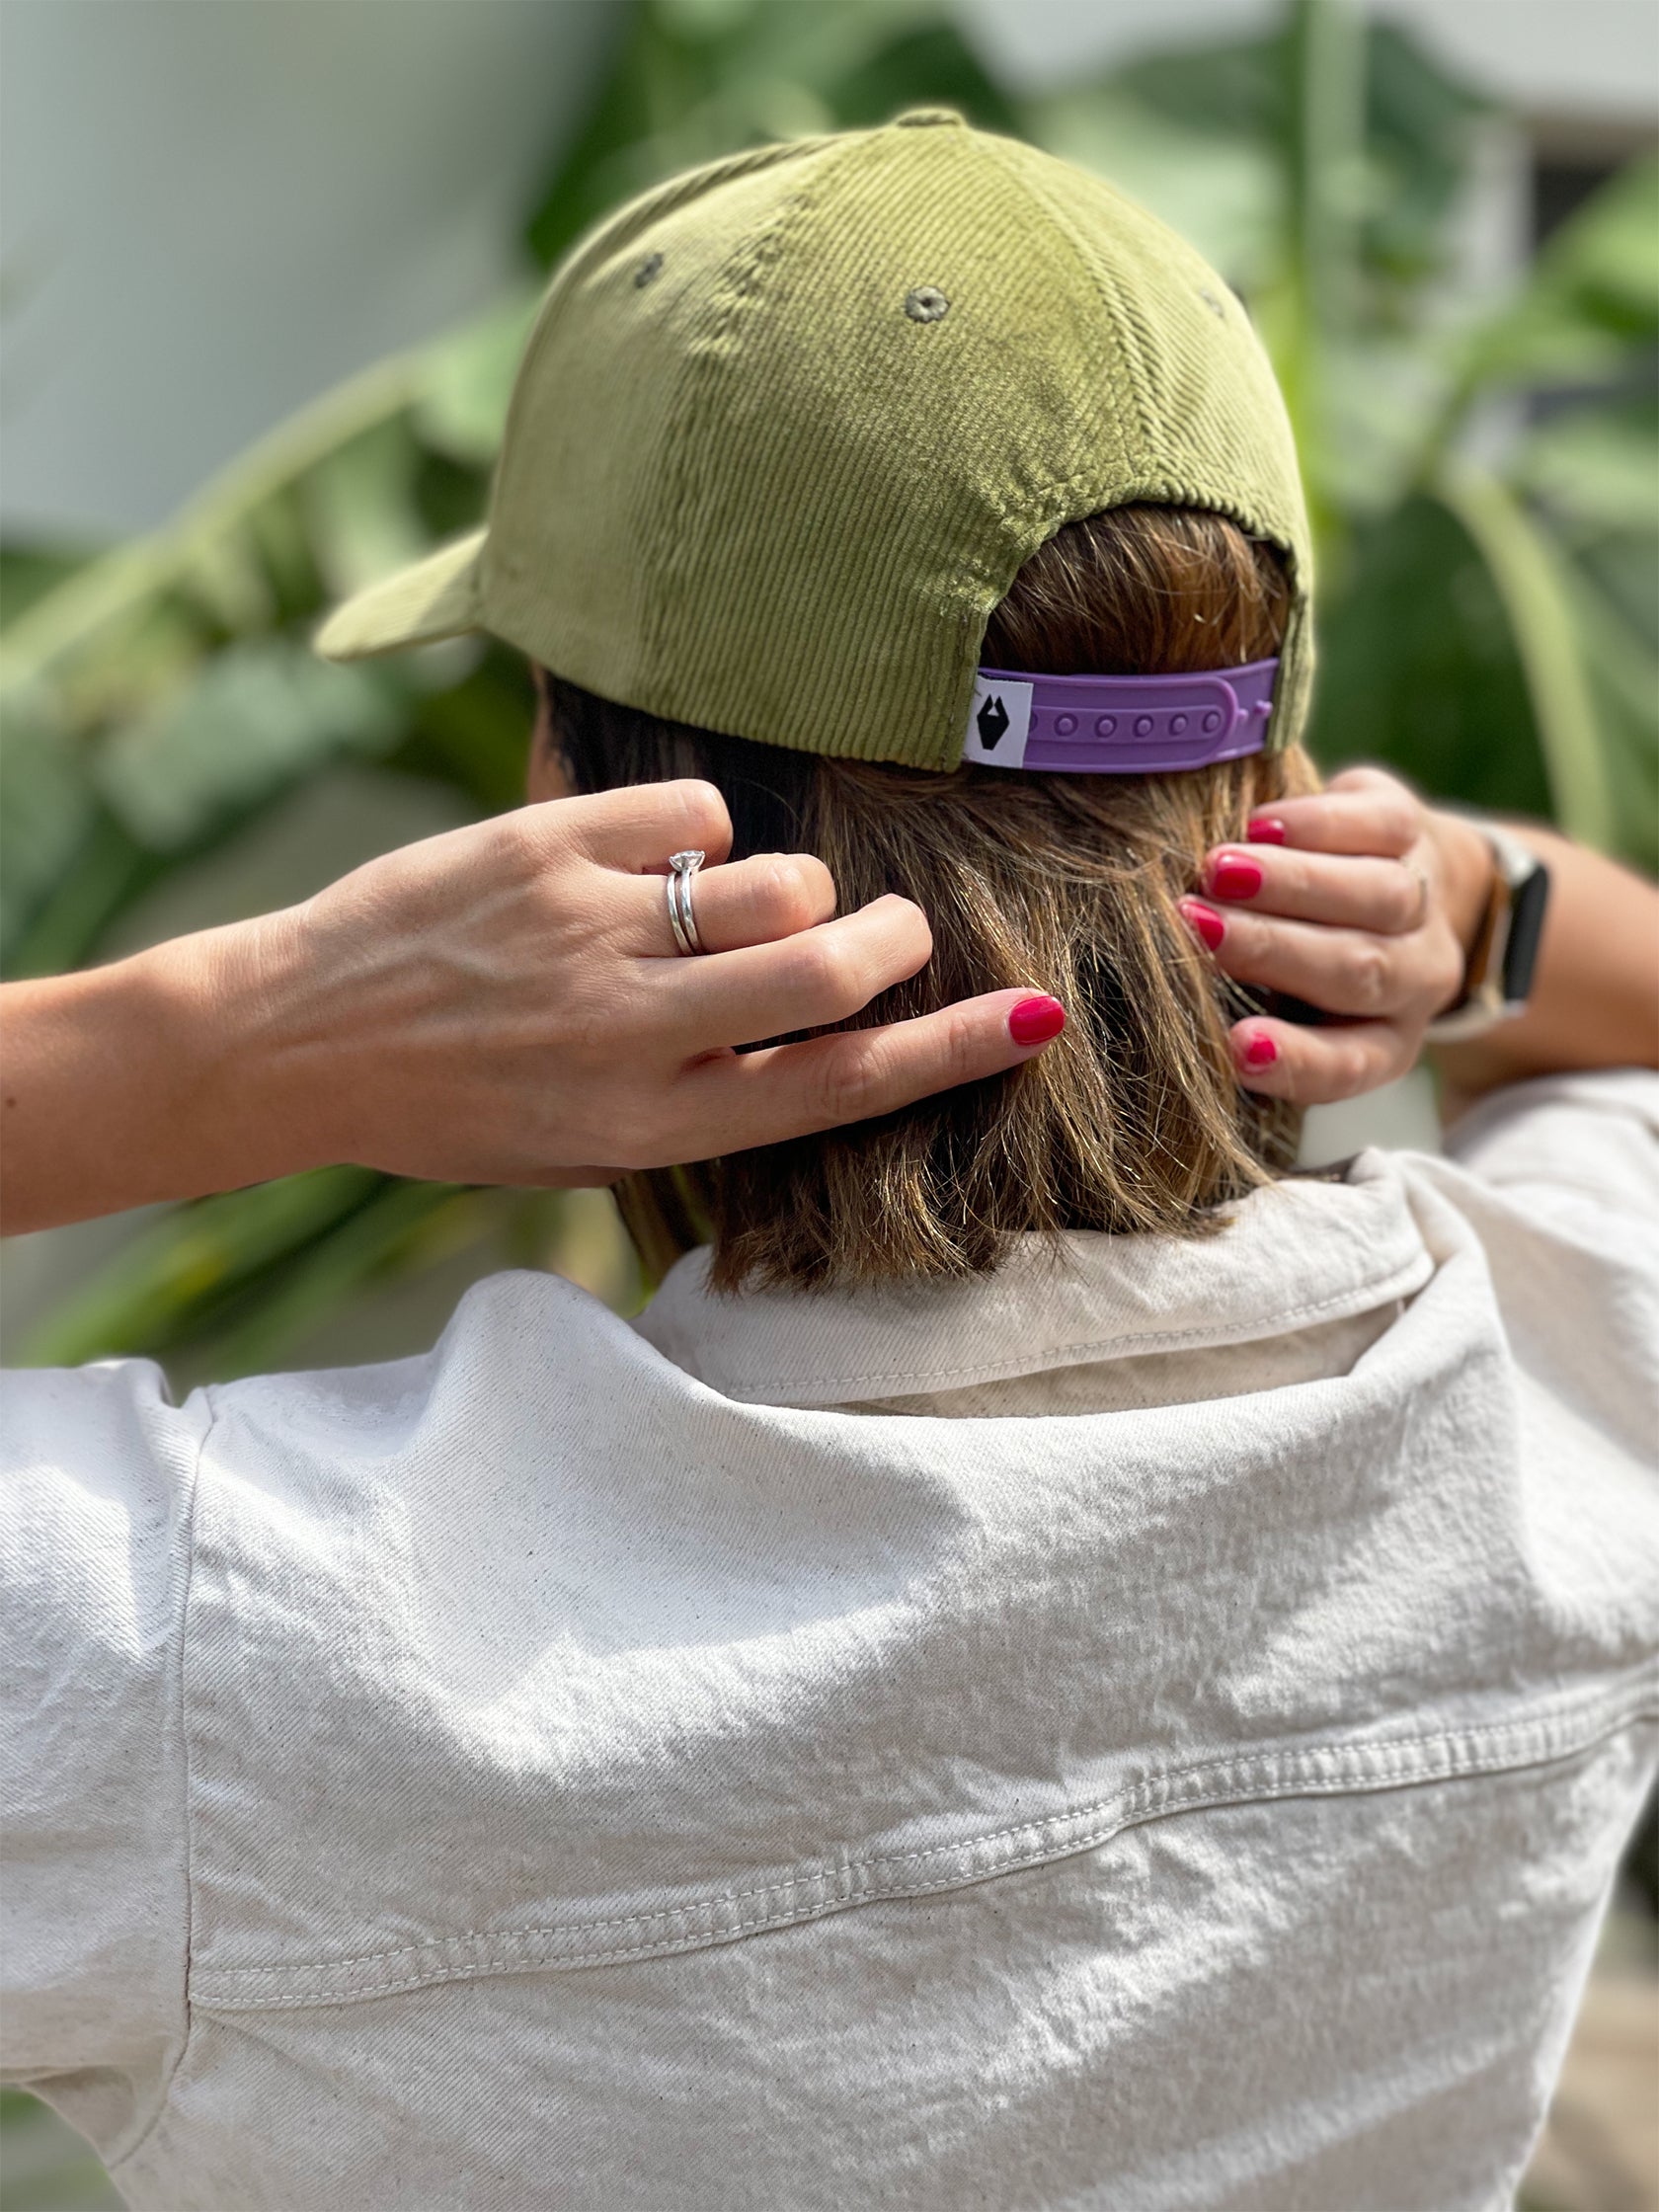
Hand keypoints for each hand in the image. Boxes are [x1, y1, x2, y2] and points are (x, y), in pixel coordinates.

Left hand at [0, 780, 1063, 1233]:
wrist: (294, 1041)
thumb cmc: (450, 1109)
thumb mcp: (582, 1149)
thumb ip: (699, 1097)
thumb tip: (818, 1025)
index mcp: (650, 1127)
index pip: (837, 1091)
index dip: (949, 1054)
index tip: (1033, 1022)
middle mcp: (631, 1033)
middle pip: (829, 970)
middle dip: (892, 942)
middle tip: (893, 931)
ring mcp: (590, 931)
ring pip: (776, 880)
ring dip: (793, 889)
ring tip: (737, 905)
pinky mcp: (545, 845)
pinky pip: (694, 813)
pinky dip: (700, 833)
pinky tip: (651, 861)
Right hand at [1178, 766, 1491, 1103]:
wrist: (1394, 875)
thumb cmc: (1301, 955)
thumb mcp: (1274, 1006)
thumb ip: (1235, 1010)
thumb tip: (1165, 1002)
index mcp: (1378, 1042)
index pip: (1346, 1065)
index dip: (1295, 1059)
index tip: (1235, 1045)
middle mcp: (1412, 981)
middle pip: (1358, 970)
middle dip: (1271, 947)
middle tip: (1196, 924)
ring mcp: (1422, 904)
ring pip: (1379, 897)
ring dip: (1292, 882)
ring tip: (1217, 870)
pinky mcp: (1415, 830)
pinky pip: (1388, 826)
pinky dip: (1322, 824)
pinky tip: (1263, 827)